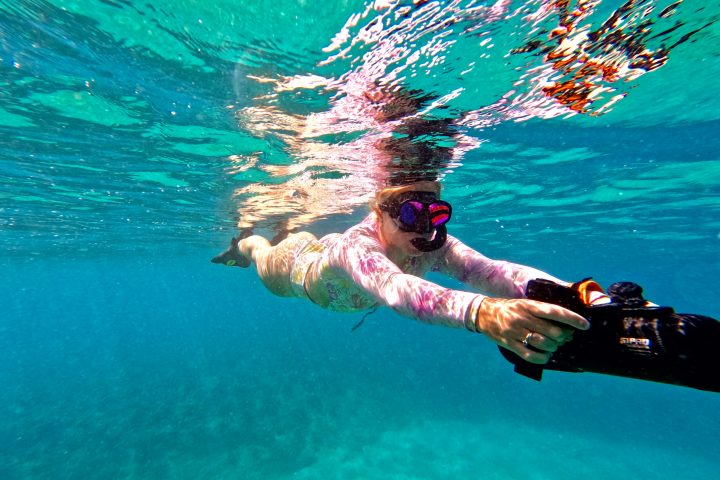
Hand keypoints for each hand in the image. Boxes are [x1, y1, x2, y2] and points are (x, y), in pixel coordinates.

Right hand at [474, 298, 589, 363]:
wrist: (483, 313)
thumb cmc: (510, 308)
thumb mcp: (525, 303)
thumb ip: (543, 310)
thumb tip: (566, 323)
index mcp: (529, 305)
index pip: (555, 312)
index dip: (572, 319)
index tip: (585, 325)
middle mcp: (523, 318)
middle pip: (553, 331)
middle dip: (564, 336)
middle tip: (565, 337)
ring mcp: (515, 332)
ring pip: (544, 344)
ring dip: (554, 347)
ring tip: (554, 345)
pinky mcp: (510, 344)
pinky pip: (531, 355)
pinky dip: (542, 358)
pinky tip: (546, 355)